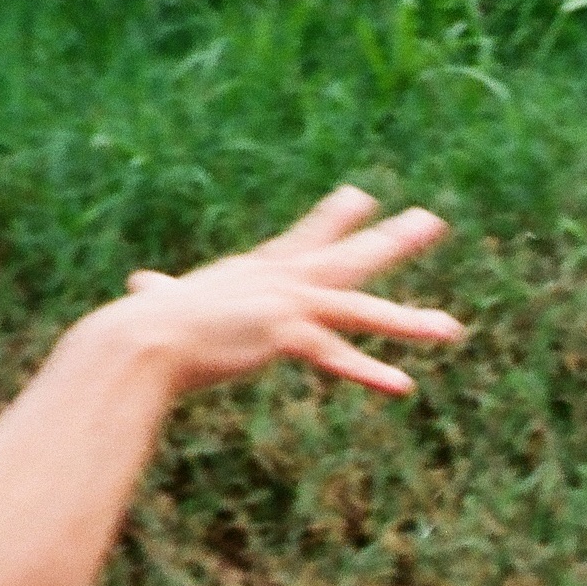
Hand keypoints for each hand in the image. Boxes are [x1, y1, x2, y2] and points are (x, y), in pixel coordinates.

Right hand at [116, 184, 462, 397]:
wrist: (141, 343)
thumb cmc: (147, 331)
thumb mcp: (166, 308)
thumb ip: (163, 298)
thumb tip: (134, 289)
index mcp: (257, 271)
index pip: (306, 239)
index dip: (336, 219)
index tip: (362, 198)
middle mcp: (279, 280)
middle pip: (348, 257)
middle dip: (393, 241)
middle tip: (433, 221)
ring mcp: (286, 305)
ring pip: (360, 309)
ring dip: (409, 321)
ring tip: (452, 330)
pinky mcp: (284, 335)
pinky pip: (337, 356)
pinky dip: (368, 373)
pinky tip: (403, 387)